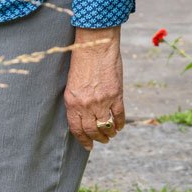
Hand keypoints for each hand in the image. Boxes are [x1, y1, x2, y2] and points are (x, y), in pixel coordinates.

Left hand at [65, 28, 124, 151]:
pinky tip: (119, 127)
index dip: (83, 140)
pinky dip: (120, 124)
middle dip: (96, 139)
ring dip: (108, 134)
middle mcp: (86, 104)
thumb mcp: (72, 84)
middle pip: (92, 131)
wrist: (95, 45)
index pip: (76, 129)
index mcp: (72, 102)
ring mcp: (102, 101)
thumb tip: (84, 116)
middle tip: (100, 141)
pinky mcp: (116, 95)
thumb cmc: (82, 61)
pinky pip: (119, 116)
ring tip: (110, 135)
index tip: (87, 145)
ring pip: (106, 126)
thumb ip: (77, 101)